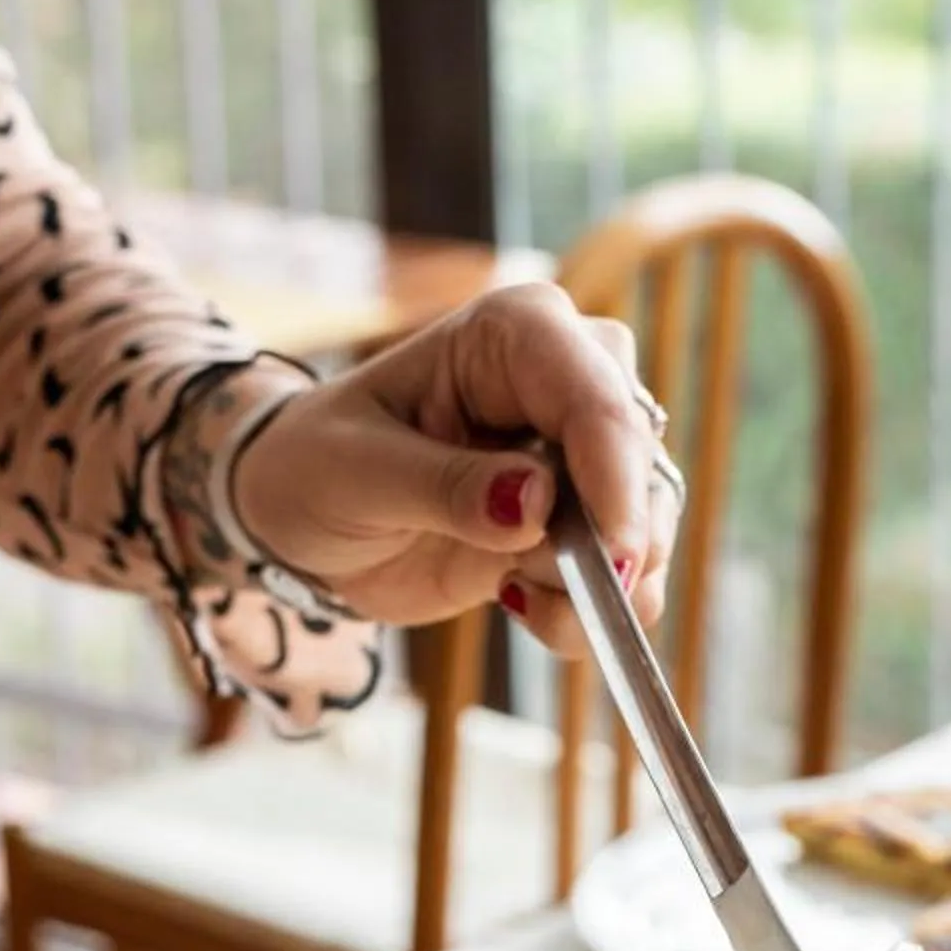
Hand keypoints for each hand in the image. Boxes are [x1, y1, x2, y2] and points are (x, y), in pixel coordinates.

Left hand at [230, 282, 679, 655]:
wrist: (304, 521)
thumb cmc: (317, 467)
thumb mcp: (358, 474)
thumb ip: (445, 486)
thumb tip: (537, 503)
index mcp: (514, 335)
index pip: (595, 393)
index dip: (616, 472)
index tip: (611, 550)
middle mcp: (564, 383)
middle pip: (641, 458)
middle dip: (615, 536)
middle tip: (539, 579)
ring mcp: (578, 459)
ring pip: (646, 525)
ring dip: (601, 585)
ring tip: (514, 596)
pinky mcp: (574, 527)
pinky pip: (621, 579)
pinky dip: (587, 614)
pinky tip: (519, 606)